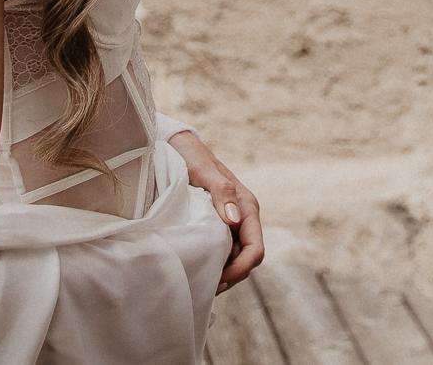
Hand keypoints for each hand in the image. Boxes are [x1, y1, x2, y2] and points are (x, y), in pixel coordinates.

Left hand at [167, 129, 263, 291]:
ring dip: (223, 272)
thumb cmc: (190, 156)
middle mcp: (242, 216)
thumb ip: (221, 192)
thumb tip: (235, 220)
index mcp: (246, 206)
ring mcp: (231, 221)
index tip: (220, 279)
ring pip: (235, 257)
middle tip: (207, 287)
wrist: (177, 144)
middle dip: (232, 276)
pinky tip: (198, 267)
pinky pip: (223, 250)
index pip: (255, 249)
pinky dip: (215, 263)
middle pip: (247, 259)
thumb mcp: (203, 171)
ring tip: (201, 281)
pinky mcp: (218, 224)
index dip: (241, 269)